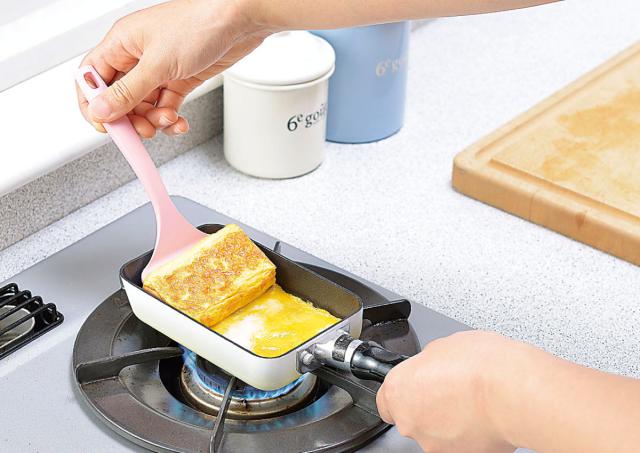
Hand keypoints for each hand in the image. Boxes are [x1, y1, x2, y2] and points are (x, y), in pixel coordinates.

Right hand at [76, 0, 272, 137]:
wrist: (239, 21)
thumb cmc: (200, 24)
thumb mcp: (158, 63)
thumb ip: (128, 91)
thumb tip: (101, 110)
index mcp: (121, 43)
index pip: (91, 77)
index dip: (94, 104)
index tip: (106, 126)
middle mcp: (137, 56)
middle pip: (119, 96)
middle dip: (129, 118)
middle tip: (142, 131)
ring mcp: (160, 68)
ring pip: (144, 105)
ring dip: (153, 119)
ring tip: (167, 120)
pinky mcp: (180, 78)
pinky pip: (166, 105)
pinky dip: (170, 118)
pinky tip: (179, 122)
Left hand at [376, 331, 526, 452]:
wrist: (512, 391)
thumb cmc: (481, 366)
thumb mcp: (442, 346)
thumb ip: (427, 363)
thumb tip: (431, 366)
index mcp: (398, 390)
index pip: (385, 400)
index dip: (403, 392)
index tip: (414, 387)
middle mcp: (410, 421)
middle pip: (412, 416)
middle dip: (428, 405)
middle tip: (452, 389)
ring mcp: (434, 444)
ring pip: (436, 433)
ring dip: (448, 421)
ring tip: (472, 403)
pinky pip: (460, 443)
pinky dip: (469, 434)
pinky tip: (482, 417)